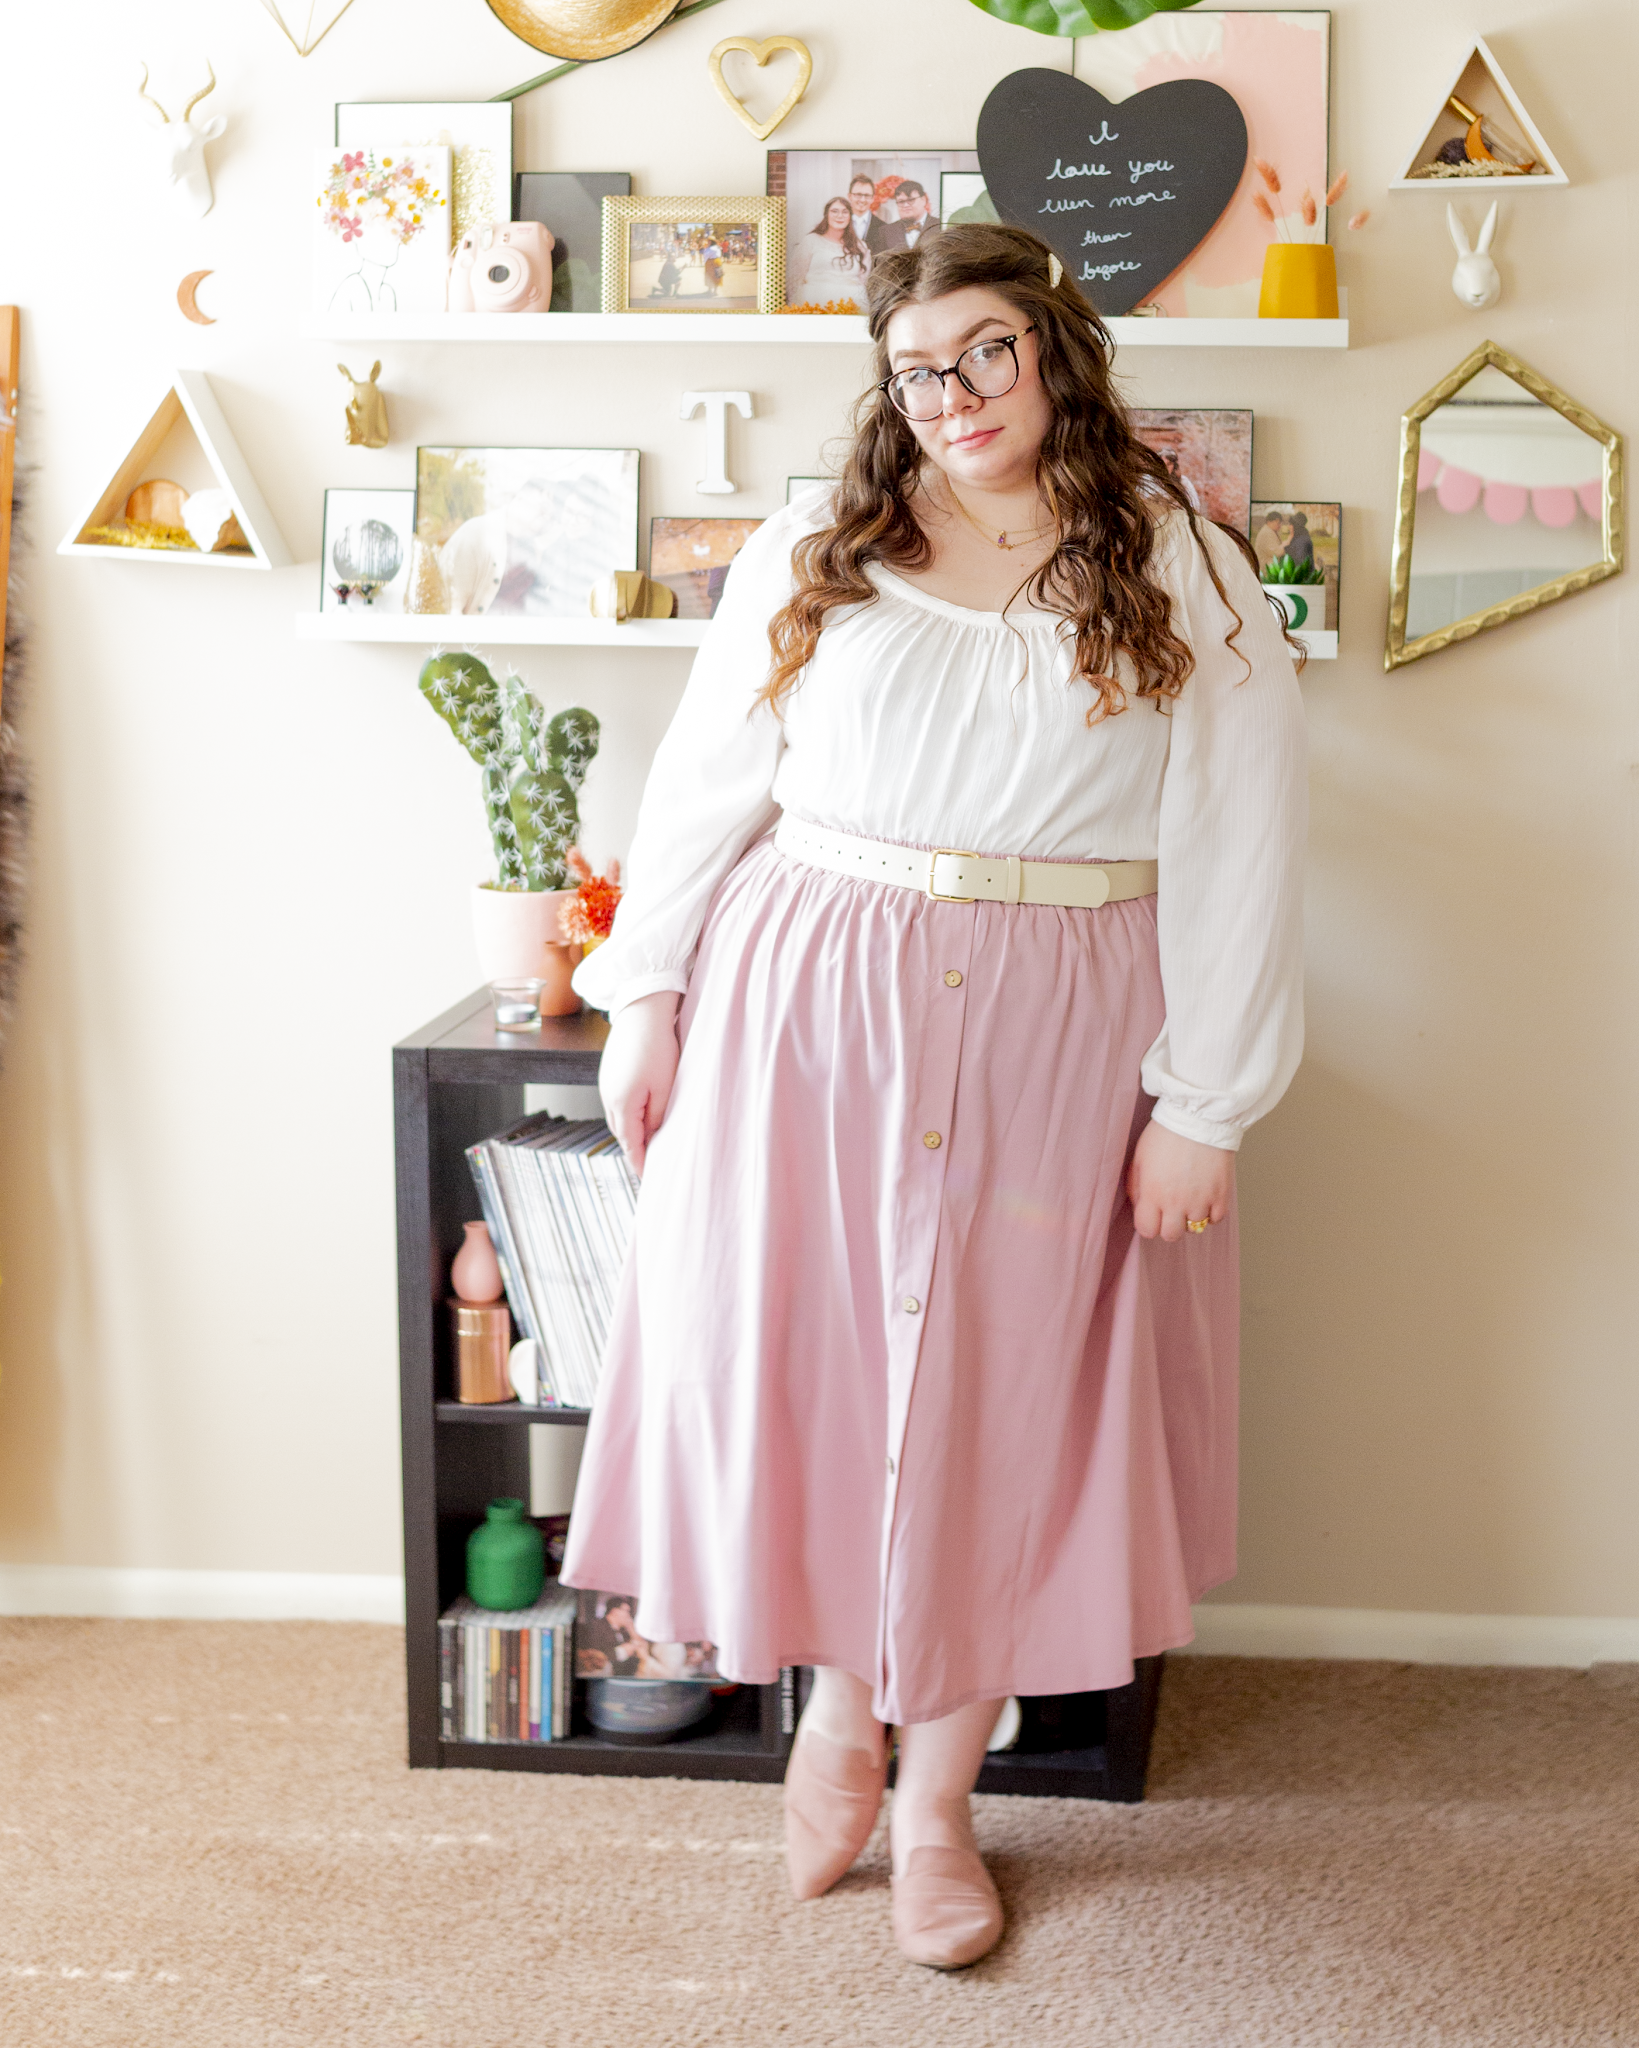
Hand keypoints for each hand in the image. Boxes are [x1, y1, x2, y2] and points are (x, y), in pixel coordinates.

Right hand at [599, 990, 681, 1175]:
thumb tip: (653, 1137)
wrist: (642, 1010)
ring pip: (619, 1118)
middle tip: (650, 1165)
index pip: (631, 1145)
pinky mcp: (610, 1072)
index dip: (641, 1163)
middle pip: (622, 1134)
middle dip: (635, 1150)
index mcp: (622, 1104)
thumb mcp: (665, 1088)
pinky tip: (642, 1113)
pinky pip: (618, 1102)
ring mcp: (607, 1083)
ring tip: (649, 1142)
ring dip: (632, 1131)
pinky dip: (629, 1114)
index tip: (649, 1178)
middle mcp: (609, 1097)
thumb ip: (658, 1117)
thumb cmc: (657, 1046)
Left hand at [1127, 1119, 1233, 1243]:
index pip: (1147, 1231)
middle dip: (1169, 1224)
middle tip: (1172, 1208)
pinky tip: (1206, 1196)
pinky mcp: (1221, 1195)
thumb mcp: (1139, 1158)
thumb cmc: (1165, 1134)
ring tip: (1191, 1195)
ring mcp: (1200, 1201)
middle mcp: (1176, 1202)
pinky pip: (1216, 1219)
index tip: (1152, 1214)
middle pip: (1171, 1235)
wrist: (1198, 1117)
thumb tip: (1140, 1207)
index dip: (1148, 1224)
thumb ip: (1136, 1186)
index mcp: (1152, 1193)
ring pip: (1195, 1228)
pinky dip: (1211, 1211)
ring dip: (1192, 1216)